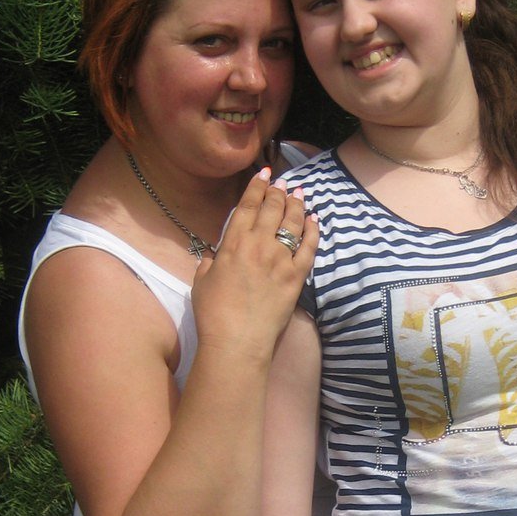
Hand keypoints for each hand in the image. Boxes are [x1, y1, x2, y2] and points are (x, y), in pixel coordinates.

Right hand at [193, 168, 317, 356]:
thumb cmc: (214, 314)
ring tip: (299, 194)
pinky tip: (314, 220)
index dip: (258, 186)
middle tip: (283, 183)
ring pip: (293, 223)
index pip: (249, 205)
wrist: (238, 340)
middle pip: (273, 208)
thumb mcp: (202, 281)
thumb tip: (214, 254)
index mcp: (233, 243)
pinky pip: (309, 247)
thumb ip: (209, 262)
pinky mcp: (296, 276)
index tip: (265, 175)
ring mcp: (280, 259)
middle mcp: (259, 244)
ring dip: (297, 205)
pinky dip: (313, 231)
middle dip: (279, 192)